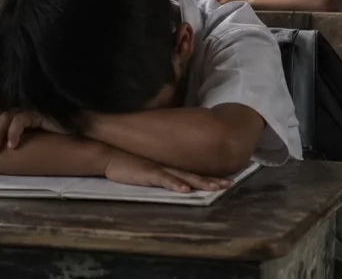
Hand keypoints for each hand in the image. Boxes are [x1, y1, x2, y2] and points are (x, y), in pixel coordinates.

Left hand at [0, 105, 67, 150]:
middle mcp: (27, 102)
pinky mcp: (39, 111)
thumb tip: (7, 132)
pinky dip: (14, 133)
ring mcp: (33, 105)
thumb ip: (24, 123)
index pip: (1, 105)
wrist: (82, 124)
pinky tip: (13, 145)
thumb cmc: (62, 125)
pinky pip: (20, 120)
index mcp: (25, 103)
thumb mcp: (37, 125)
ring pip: (6, 116)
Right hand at [103, 152, 231, 193]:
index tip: (229, 179)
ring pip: (185, 177)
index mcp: (172, 166)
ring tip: (215, 187)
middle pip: (196, 174)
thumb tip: (177, 173)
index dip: (212, 176)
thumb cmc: (131, 158)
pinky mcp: (148, 173)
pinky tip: (185, 190)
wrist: (111, 152)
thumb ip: (164, 167)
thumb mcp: (152, 163)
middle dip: (214, 180)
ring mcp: (160, 169)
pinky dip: (175, 184)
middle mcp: (170, 167)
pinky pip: (164, 179)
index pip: (196, 172)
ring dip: (201, 182)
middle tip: (230, 184)